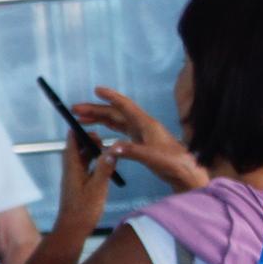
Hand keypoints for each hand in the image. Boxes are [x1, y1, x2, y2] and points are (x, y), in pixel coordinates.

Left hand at [54, 133, 116, 238]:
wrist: (72, 228)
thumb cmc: (83, 209)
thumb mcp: (98, 187)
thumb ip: (105, 168)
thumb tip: (112, 150)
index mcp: (72, 168)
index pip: (72, 144)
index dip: (78, 133)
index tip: (89, 127)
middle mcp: (71, 171)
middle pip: (77, 150)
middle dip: (87, 141)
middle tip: (101, 138)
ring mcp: (74, 179)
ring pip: (82, 160)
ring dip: (91, 152)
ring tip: (105, 149)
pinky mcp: (79, 186)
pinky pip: (86, 170)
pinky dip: (94, 164)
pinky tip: (104, 166)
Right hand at [73, 87, 207, 192]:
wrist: (187, 173)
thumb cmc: (174, 163)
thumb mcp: (152, 157)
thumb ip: (131, 151)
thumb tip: (110, 148)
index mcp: (146, 124)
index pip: (125, 106)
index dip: (111, 97)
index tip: (97, 90)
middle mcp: (143, 126)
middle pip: (115, 113)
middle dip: (95, 110)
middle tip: (76, 110)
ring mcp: (142, 134)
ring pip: (116, 122)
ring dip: (99, 119)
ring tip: (81, 119)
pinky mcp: (141, 143)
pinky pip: (120, 131)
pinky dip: (107, 129)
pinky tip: (99, 132)